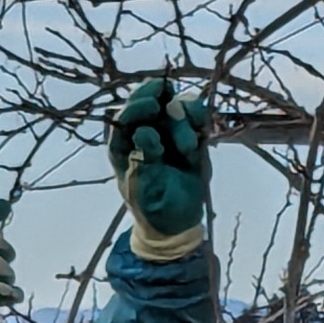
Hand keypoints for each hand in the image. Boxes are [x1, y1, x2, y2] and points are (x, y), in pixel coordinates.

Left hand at [106, 76, 211, 258]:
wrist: (178, 221)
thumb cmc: (152, 205)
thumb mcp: (143, 187)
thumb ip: (143, 158)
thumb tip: (145, 131)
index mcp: (122, 145)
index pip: (124, 116)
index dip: (137, 105)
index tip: (153, 105)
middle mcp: (143, 132)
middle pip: (150, 101)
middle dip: (163, 102)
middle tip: (174, 109)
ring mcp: (167, 130)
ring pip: (174, 105)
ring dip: (184, 119)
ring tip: (188, 148)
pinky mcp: (189, 133)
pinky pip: (195, 115)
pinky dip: (199, 118)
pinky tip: (201, 134)